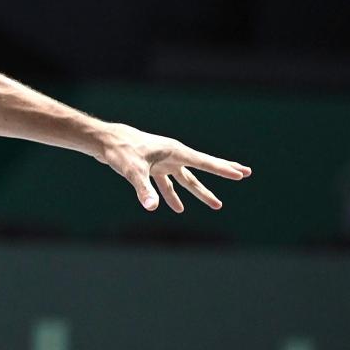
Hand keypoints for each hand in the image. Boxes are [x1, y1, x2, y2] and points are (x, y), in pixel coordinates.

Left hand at [95, 123, 252, 211]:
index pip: (204, 162)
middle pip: (203, 166)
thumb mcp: (132, 171)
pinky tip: (177, 207)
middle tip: (245, 174)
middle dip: (223, 172)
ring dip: (199, 192)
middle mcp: (172, 156)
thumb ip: (144, 189)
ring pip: (186, 179)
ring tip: (217, 204)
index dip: (223, 169)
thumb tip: (153, 207)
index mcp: (174, 152)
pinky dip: (172, 195)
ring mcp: (163, 161)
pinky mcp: (152, 167)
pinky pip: (167, 183)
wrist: (105, 141)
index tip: (242, 174)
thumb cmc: (120, 151)